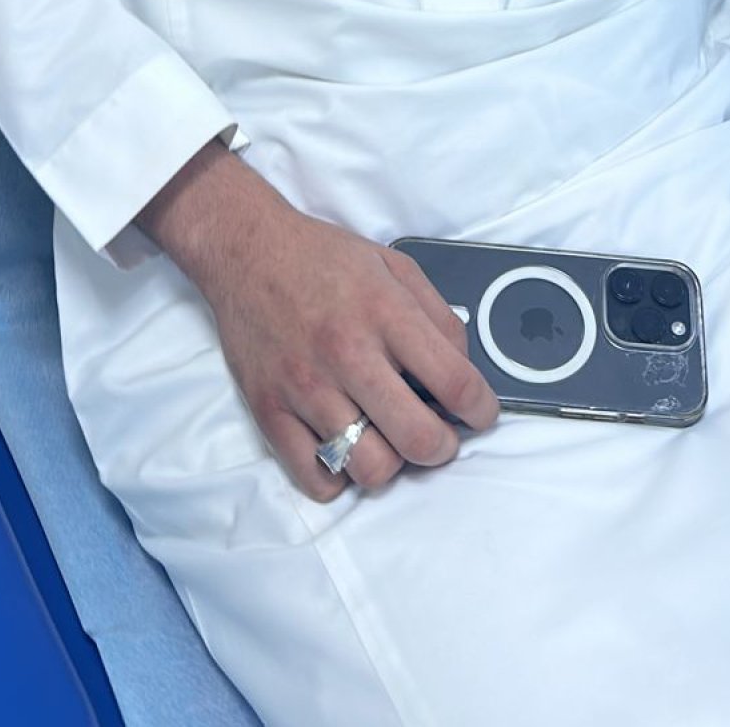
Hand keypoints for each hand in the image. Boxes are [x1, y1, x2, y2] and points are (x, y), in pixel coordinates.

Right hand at [138, 146, 499, 499]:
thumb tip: (464, 370)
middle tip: (439, 435)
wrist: (247, 250)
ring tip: (388, 438)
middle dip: (443, 447)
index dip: (482, 411)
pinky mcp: (270, 411)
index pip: (455, 383)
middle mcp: (347, 353)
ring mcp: (306, 388)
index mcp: (385, 312)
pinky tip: (345, 448)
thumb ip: (437, 316)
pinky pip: (316, 479)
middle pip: (419, 439)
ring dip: (391, 462)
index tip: (481, 415)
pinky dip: (340, 478)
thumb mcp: (395, 265)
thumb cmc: (324, 258)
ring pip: (371, 468)